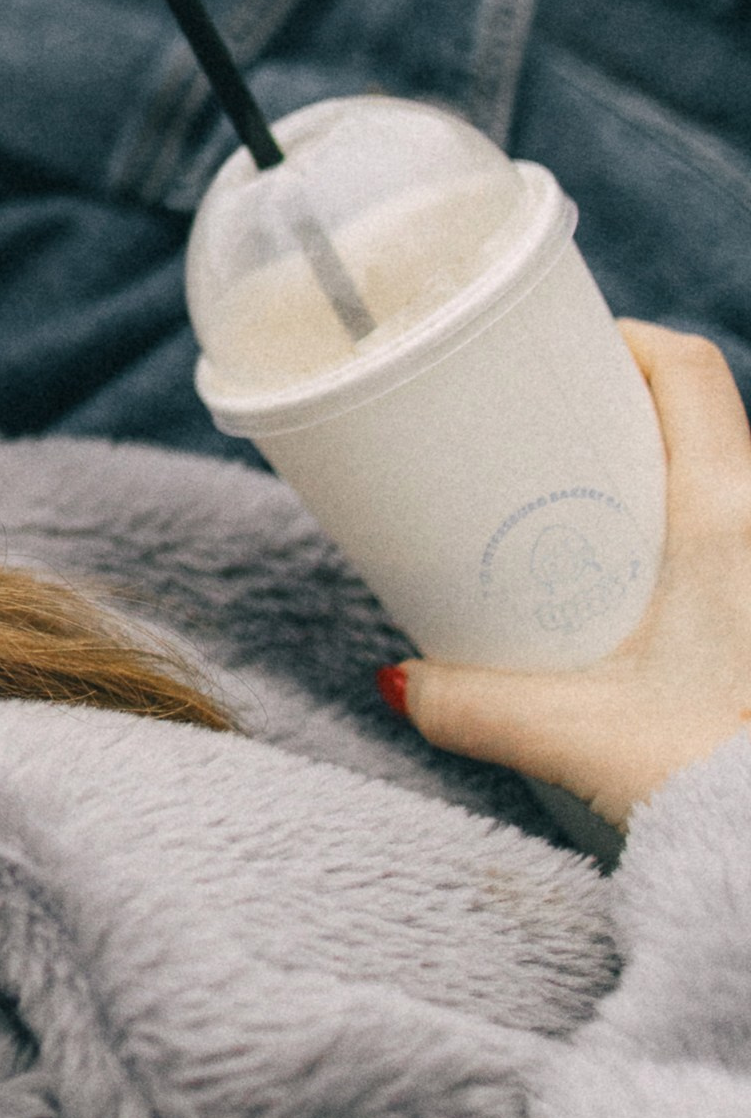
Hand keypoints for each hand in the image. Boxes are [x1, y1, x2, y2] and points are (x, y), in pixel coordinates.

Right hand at [393, 323, 750, 828]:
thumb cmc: (717, 775)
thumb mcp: (577, 732)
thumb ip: (474, 704)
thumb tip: (400, 682)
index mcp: (727, 512)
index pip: (688, 369)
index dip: (625, 341)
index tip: (561, 355)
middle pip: (699, 414)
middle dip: (621, 411)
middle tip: (544, 438)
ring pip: (719, 476)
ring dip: (651, 477)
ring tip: (575, 511)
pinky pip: (732, 534)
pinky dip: (679, 531)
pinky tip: (629, 584)